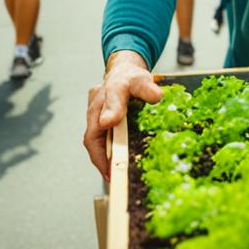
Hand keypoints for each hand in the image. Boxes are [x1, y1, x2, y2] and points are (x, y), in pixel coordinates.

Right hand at [84, 51, 160, 179]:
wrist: (123, 72)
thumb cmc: (132, 77)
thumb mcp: (142, 79)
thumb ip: (147, 88)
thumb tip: (156, 97)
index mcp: (109, 92)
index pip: (106, 111)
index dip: (107, 128)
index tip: (109, 142)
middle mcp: (96, 105)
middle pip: (92, 135)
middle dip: (100, 157)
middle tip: (111, 175)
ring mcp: (95, 114)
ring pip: (94, 140)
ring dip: (102, 158)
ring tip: (112, 176)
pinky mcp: (98, 121)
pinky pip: (99, 140)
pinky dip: (105, 153)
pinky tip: (113, 166)